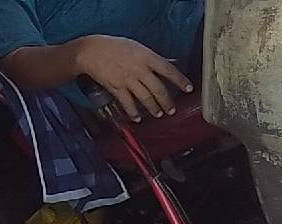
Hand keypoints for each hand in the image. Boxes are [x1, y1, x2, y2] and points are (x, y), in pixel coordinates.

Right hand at [70, 35, 193, 120]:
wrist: (92, 51)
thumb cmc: (116, 47)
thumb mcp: (138, 48)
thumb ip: (155, 58)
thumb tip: (171, 63)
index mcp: (146, 57)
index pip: (168, 69)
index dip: (180, 80)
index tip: (189, 88)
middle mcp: (139, 69)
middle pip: (158, 89)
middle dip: (167, 101)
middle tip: (172, 109)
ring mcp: (128, 79)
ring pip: (145, 98)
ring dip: (153, 108)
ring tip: (158, 114)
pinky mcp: (117, 88)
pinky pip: (128, 103)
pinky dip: (133, 112)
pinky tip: (137, 118)